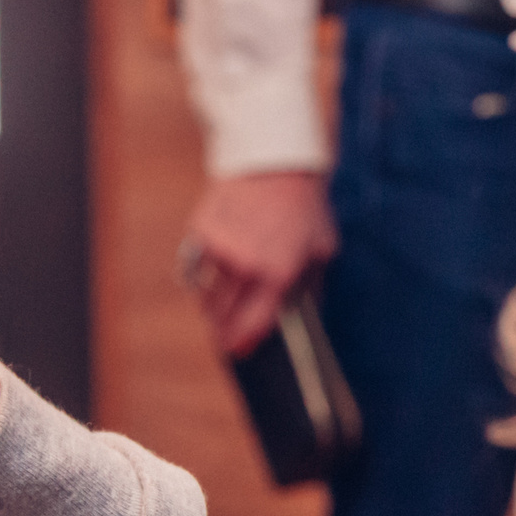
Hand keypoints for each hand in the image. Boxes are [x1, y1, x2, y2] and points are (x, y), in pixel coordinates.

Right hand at [184, 171, 336, 356]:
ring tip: (217, 312)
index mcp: (278, 274)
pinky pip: (193, 270)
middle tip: (224, 337)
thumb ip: (312, 287)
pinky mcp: (199, 233)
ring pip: (205, 296)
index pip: (254, 323)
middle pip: (222, 316)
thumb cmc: (304, 209)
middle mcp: (246, 266)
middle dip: (223, 330)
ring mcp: (219, 250)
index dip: (243, 342)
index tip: (238, 352)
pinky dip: (198, 280)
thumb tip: (302, 318)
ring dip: (210, 308)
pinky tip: (207, 282)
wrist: (275, 163)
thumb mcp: (323, 249)